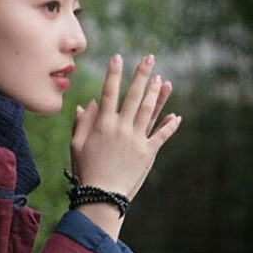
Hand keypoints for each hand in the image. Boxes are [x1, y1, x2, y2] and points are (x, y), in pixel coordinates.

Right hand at [70, 54, 180, 201]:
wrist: (101, 195)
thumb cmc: (85, 170)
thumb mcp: (76, 145)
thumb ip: (81, 123)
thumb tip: (88, 103)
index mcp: (102, 125)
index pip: (108, 92)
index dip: (113, 74)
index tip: (117, 57)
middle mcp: (121, 128)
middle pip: (134, 96)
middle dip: (141, 74)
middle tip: (149, 57)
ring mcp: (136, 139)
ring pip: (149, 111)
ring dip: (156, 93)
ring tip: (161, 79)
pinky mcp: (147, 153)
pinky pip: (161, 135)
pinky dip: (169, 126)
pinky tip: (176, 116)